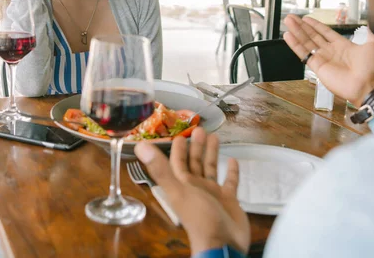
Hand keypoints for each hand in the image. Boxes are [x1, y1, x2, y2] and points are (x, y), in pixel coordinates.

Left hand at [134, 127, 249, 255]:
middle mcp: (196, 187)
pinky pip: (230, 182)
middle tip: (201, 128)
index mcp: (182, 185)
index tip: (180, 134)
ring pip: (211, 168)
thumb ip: (160, 169)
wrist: (222, 244)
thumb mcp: (178, 191)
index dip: (177, 149)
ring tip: (215, 136)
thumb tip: (140, 146)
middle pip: (195, 162)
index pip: (177, 162)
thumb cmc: (199, 217)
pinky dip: (231, 172)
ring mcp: (213, 194)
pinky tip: (233, 160)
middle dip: (196, 146)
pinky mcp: (228, 200)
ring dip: (212, 154)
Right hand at [283, 14, 373, 105]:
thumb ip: (371, 32)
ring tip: (288, 21)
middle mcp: (330, 51)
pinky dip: (295, 44)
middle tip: (292, 17)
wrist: (367, 85)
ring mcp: (322, 59)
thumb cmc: (372, 68)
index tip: (306, 18)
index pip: (325, 32)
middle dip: (302, 26)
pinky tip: (288, 36)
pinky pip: (304, 53)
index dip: (316, 25)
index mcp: (342, 46)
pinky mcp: (317, 66)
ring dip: (296, 31)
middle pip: (312, 35)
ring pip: (306, 42)